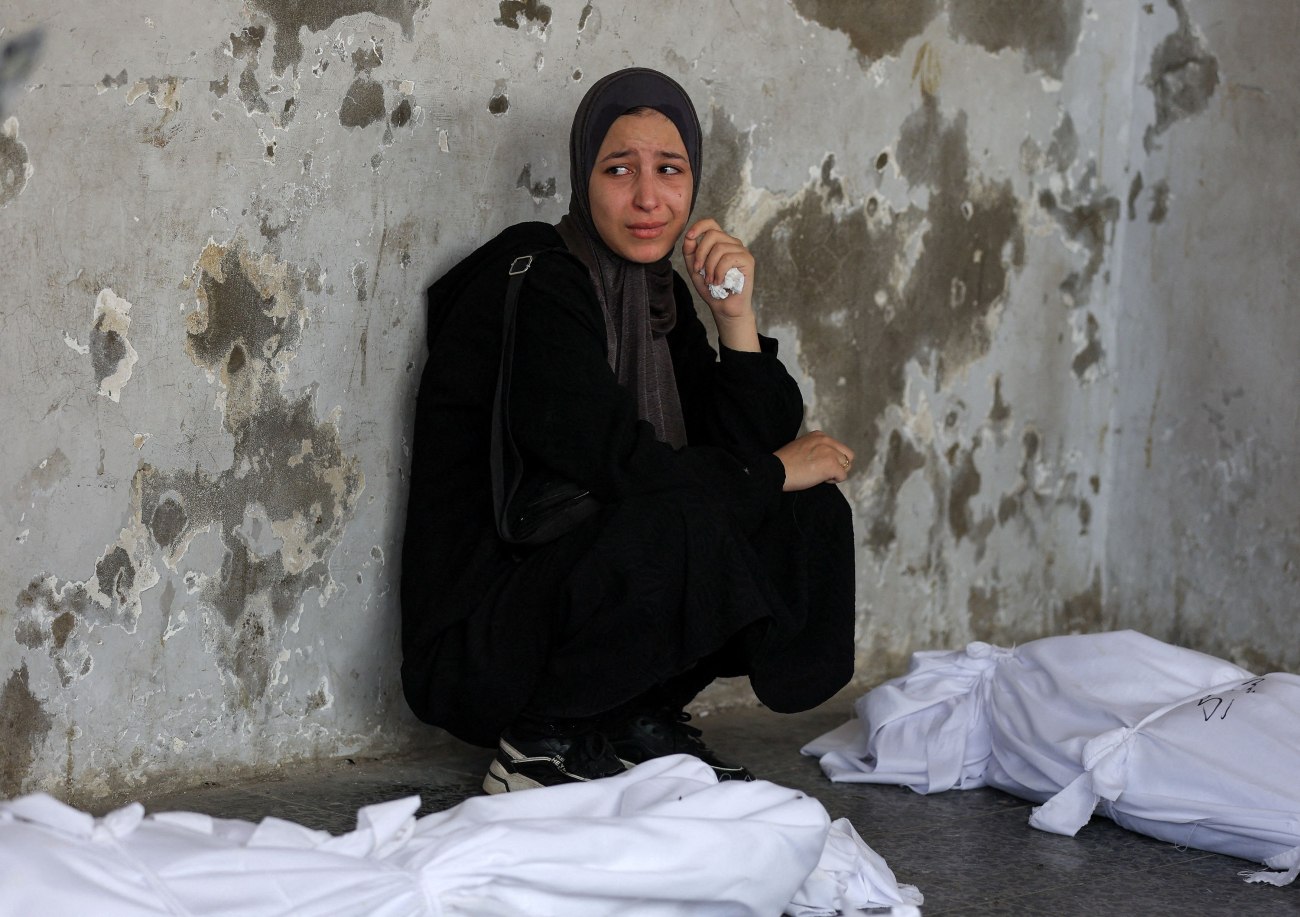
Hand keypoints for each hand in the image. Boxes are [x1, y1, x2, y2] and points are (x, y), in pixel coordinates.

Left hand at [682, 218, 759, 351]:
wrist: (724, 307)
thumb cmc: (711, 288)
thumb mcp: (695, 269)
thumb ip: (690, 253)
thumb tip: (689, 237)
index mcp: (720, 242)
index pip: (711, 223)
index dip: (698, 226)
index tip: (689, 237)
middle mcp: (732, 243)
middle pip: (712, 234)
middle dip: (701, 253)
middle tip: (699, 270)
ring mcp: (741, 250)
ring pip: (719, 248)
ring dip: (710, 267)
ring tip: (710, 280)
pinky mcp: (748, 260)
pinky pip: (728, 258)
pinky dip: (719, 272)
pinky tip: (718, 282)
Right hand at [774, 431, 854, 491]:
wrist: (776, 471)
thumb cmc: (785, 463)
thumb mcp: (801, 446)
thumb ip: (816, 448)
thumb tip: (826, 459)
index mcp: (819, 435)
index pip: (838, 447)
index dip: (832, 459)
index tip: (818, 465)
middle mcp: (826, 440)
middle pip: (848, 455)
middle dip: (840, 465)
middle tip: (825, 472)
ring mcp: (830, 452)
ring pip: (846, 466)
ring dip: (836, 473)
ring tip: (820, 476)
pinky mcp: (831, 465)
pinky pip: (843, 476)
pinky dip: (834, 481)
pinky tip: (820, 480)